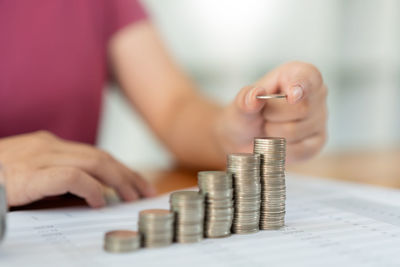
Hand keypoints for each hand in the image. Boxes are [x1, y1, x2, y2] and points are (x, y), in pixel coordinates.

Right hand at [0, 131, 155, 206]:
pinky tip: (101, 201)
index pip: (96, 154)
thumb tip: (91, 194)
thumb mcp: (30, 175)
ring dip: (119, 180)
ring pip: (93, 163)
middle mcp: (49, 146)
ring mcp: (40, 157)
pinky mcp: (31, 174)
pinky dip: (91, 188)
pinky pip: (71, 177)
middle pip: (101, 157)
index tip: (138, 182)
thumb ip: (57, 179)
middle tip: (145, 190)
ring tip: (133, 197)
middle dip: (127, 174)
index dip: (121, 168)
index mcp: (50, 145)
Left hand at [216, 61, 326, 162]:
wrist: (245, 136)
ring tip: (269, 127)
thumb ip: (246, 99)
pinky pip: (300, 150)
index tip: (292, 96)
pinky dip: (281, 149)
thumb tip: (255, 96)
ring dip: (273, 133)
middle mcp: (316, 93)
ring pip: (296, 131)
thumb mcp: (241, 103)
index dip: (301, 85)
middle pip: (301, 108)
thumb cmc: (247, 112)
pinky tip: (276, 141)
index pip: (308, 76)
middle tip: (264, 115)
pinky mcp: (318, 141)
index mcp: (298, 73)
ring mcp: (320, 118)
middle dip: (273, 116)